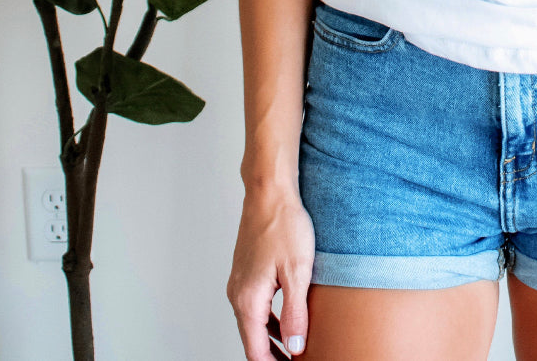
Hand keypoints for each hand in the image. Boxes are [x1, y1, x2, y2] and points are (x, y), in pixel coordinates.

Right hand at [226, 185, 314, 357]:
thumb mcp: (298, 271)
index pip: (256, 351)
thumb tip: (294, 347)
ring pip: (254, 324)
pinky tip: (287, 323)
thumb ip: (296, 313)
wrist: (269, 192)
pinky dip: (270, 321)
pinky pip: (256, 306)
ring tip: (294, 351)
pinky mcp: (247, 273)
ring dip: (272, 340)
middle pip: (252, 341)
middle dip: (273, 357)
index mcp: (248, 300)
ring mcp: (240, 283)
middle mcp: (238, 295)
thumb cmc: (284, 225)